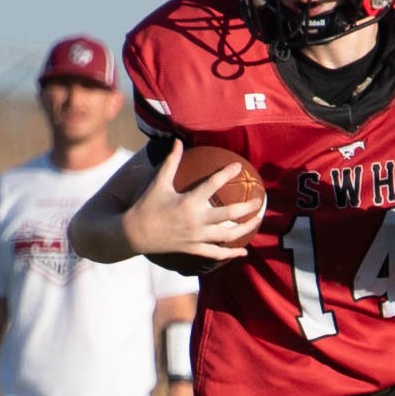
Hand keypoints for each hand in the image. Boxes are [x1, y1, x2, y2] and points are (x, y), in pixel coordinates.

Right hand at [123, 140, 264, 264]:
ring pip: (228, 235)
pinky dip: (231, 253)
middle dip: (247, 207)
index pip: (213, 184)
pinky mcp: (194, 249)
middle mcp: (196, 220)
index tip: (239, 167)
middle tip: (259, 200)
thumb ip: (171, 162)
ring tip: (258, 220)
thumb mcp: (159, 182)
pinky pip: (217, 253)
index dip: (227, 173)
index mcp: (188, 201)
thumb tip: (177, 141)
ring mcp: (197, 237)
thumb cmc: (147, 205)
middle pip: (230, 214)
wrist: (135, 234)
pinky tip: (244, 251)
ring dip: (246, 228)